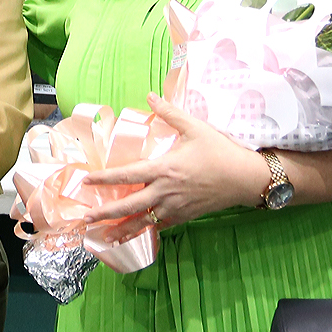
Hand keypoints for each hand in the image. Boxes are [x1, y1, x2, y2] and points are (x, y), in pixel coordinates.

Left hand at [83, 96, 331, 229]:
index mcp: (165, 169)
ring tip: (102, 235)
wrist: (246, 178)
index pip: (126, 176)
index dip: (104, 179)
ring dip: (121, 228)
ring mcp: (175, 208)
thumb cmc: (221, 151)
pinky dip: (144, 230)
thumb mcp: (195, 128)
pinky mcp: (185, 217)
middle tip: (85, 219)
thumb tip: (148, 96)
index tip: (85, 181)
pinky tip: (132, 233)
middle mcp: (166, 192)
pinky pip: (160, 225)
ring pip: (143, 221)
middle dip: (105, 213)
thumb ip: (169, 113)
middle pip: (129, 206)